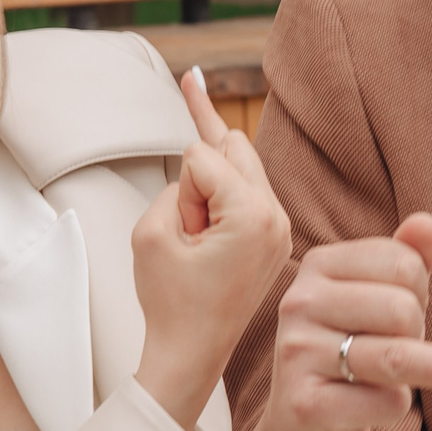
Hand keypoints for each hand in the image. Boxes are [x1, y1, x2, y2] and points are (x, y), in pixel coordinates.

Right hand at [132, 70, 291, 430]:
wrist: (191, 355)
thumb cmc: (171, 303)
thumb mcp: (152, 232)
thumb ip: (174, 185)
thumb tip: (203, 166)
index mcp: (253, 216)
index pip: (203, 158)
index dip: (178, 187)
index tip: (177, 227)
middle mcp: (276, 218)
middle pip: (233, 148)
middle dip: (202, 153)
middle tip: (192, 75)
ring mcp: (279, 230)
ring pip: (241, 166)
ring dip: (211, 173)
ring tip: (194, 106)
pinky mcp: (272, 240)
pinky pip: (246, 192)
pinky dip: (223, 186)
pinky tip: (211, 137)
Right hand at [240, 213, 431, 430]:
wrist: (302, 430)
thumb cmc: (349, 352)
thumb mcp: (380, 299)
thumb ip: (408, 258)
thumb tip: (428, 224)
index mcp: (318, 265)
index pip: (404, 262)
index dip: (420, 292)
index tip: (396, 314)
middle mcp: (298, 303)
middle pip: (404, 309)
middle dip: (419, 335)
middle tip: (394, 351)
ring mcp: (296, 354)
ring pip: (401, 358)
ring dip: (427, 373)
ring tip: (403, 381)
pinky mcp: (305, 406)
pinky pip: (388, 402)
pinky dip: (396, 408)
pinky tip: (366, 409)